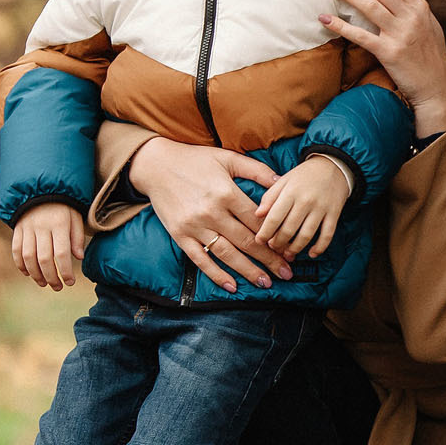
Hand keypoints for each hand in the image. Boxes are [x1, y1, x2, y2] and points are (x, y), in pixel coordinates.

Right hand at [10, 202, 88, 290]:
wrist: (41, 189)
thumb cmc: (64, 207)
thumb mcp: (76, 218)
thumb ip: (77, 237)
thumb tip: (78, 257)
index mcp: (59, 224)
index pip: (61, 253)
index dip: (65, 271)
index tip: (70, 282)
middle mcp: (42, 227)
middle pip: (44, 259)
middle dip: (51, 277)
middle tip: (58, 287)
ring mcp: (27, 228)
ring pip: (28, 257)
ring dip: (35, 274)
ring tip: (44, 283)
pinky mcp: (17, 229)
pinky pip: (16, 250)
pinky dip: (20, 264)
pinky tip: (28, 273)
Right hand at [127, 137, 293, 292]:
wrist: (155, 165)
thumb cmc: (195, 160)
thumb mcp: (228, 158)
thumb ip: (257, 170)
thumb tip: (284, 181)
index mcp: (226, 192)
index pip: (257, 221)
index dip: (276, 236)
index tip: (290, 249)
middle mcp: (211, 212)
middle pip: (246, 240)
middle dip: (269, 259)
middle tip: (287, 273)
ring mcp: (194, 226)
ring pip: (226, 253)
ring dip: (247, 270)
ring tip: (265, 282)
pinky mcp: (180, 236)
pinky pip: (200, 260)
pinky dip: (216, 274)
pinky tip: (232, 286)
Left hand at [254, 155, 352, 257]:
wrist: (333, 166)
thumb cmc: (304, 175)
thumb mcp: (284, 181)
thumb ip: (269, 197)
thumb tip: (257, 214)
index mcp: (290, 192)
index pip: (274, 217)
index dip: (265, 232)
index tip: (259, 241)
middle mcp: (306, 201)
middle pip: (289, 229)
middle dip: (279, 243)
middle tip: (273, 248)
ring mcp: (321, 208)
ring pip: (307, 235)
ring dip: (296, 248)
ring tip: (288, 253)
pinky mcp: (334, 213)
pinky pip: (327, 234)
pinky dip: (320, 247)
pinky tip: (312, 254)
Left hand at [319, 0, 445, 135]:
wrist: (437, 88)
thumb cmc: (430, 55)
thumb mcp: (428, 21)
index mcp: (419, 6)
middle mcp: (411, 16)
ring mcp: (401, 34)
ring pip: (369, 5)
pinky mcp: (390, 53)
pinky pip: (361, 36)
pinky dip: (341, 26)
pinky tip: (325, 19)